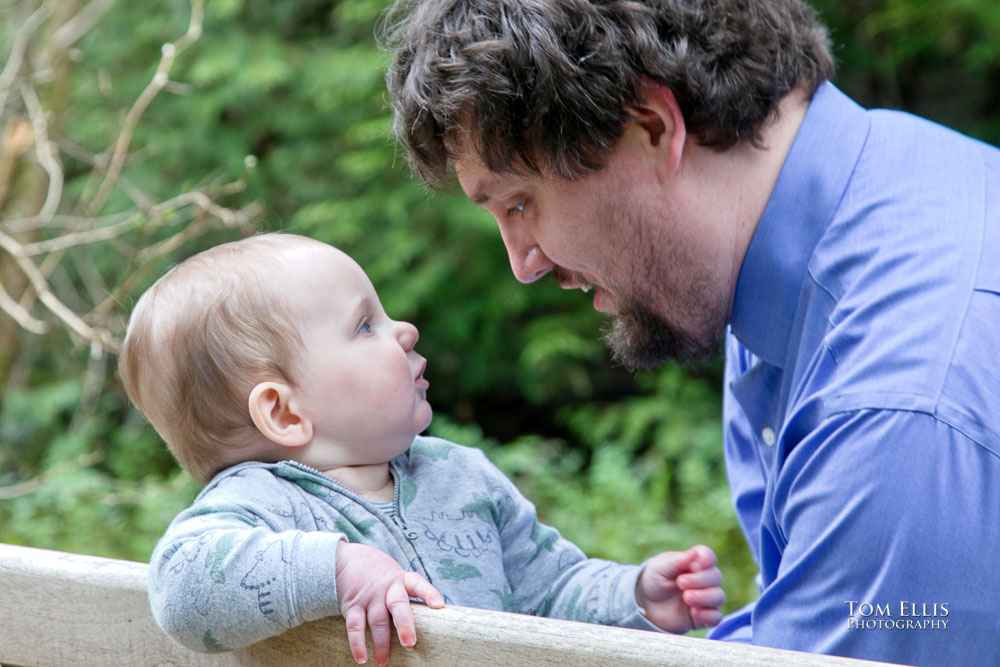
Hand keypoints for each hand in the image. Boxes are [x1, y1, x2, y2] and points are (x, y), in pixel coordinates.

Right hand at [335, 541, 444, 663]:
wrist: (347, 559)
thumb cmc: (380, 575)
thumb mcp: (396, 577)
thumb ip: (407, 596)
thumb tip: (427, 624)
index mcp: (402, 580)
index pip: (418, 584)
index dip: (429, 594)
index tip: (439, 606)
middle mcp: (387, 587)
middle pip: (398, 604)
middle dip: (404, 624)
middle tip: (410, 643)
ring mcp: (370, 596)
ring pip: (377, 621)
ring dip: (381, 643)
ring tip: (383, 662)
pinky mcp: (353, 605)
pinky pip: (355, 626)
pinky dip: (358, 644)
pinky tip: (362, 658)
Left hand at [635, 545, 724, 632]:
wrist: (646, 604)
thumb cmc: (654, 580)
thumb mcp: (660, 567)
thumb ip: (678, 561)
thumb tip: (696, 553)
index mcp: (694, 563)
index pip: (709, 557)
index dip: (706, 559)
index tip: (693, 565)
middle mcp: (703, 579)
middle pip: (716, 576)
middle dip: (699, 580)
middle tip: (680, 582)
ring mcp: (705, 598)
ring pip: (719, 596)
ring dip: (704, 597)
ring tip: (686, 597)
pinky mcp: (704, 616)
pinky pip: (716, 617)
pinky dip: (708, 615)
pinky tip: (694, 613)